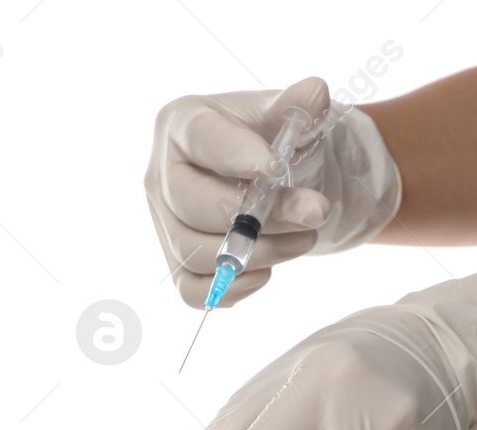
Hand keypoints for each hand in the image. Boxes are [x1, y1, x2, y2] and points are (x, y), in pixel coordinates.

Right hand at [146, 76, 401, 308]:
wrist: (265, 179)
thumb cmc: (267, 141)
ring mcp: (164, 223)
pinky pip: (192, 290)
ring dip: (258, 253)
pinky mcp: (177, 263)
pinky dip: (232, 288)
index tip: (277, 168)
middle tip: (315, 212)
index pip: (201, 139)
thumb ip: (299, 106)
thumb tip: (315, 93)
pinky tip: (267, 272)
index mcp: (182, 124)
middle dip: (259, 216)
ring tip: (304, 239)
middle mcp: (161, 174)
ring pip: (194, 251)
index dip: (237, 156)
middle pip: (191, 204)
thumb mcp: (284, 116)